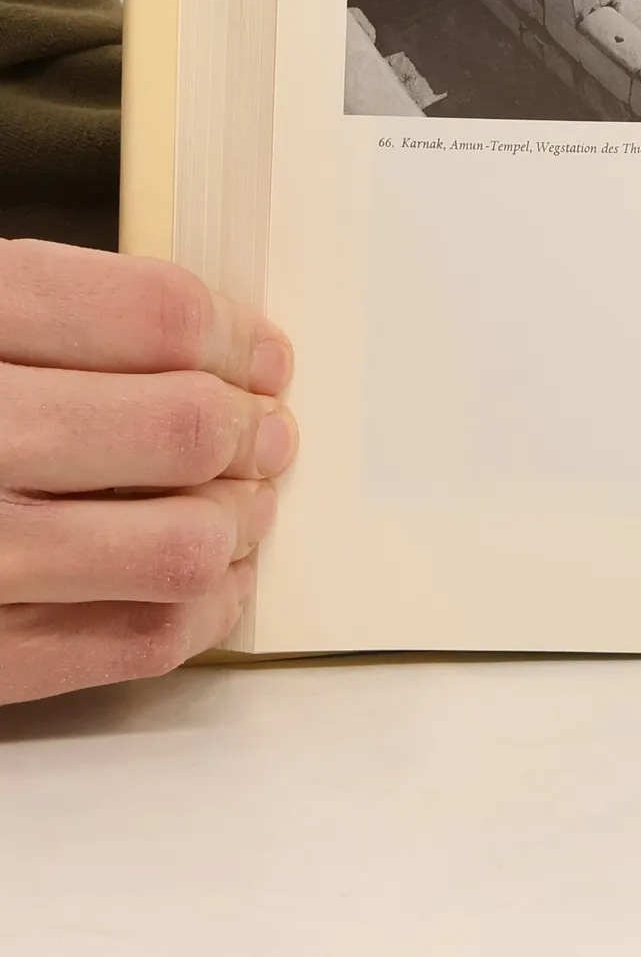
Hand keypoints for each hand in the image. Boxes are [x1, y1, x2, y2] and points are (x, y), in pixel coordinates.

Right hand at [0, 241, 296, 704]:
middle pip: (185, 428)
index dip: (235, 337)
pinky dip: (202, 610)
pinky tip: (209, 580)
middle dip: (251, 432)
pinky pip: (136, 640)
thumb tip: (222, 353)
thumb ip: (59, 317)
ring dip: (237, 522)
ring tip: (239, 504)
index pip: (156, 315)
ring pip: (180, 544)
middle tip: (266, 432)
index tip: (262, 357)